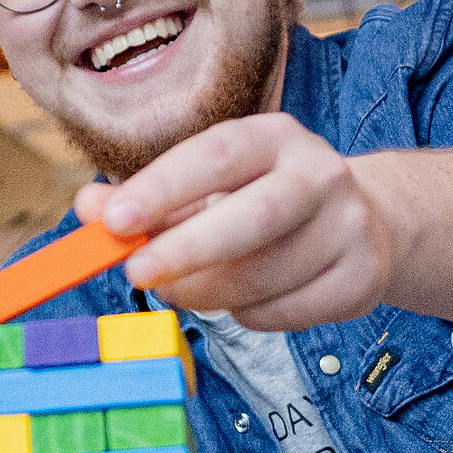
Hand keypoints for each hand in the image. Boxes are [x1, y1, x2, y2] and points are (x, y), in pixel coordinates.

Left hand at [85, 116, 397, 329]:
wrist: (364, 223)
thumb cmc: (264, 202)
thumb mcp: (206, 189)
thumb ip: (147, 200)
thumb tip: (88, 210)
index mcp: (275, 138)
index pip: (216, 154)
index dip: (163, 188)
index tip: (113, 220)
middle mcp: (319, 173)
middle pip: (254, 216)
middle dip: (188, 249)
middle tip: (136, 274)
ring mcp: (349, 225)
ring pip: (268, 274)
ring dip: (212, 293)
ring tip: (185, 291)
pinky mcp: (364, 276)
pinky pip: (290, 310)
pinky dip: (252, 315)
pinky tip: (244, 302)